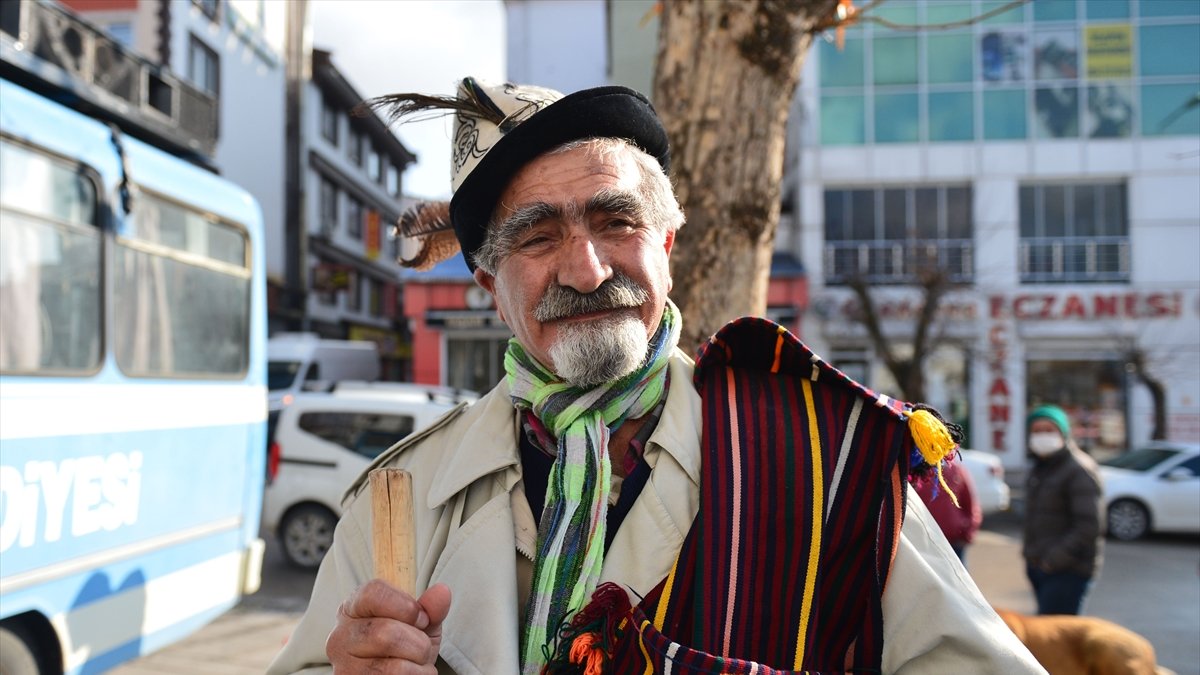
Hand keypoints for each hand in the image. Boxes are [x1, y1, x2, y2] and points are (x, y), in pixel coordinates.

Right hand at [326, 580, 451, 673]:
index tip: (421, 619)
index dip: (406, 606)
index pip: (373, 593)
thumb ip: (430, 608)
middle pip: (385, 633)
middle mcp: (340, 637)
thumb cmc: (403, 647)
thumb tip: (441, 592)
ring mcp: (344, 667)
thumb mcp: (419, 625)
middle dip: (418, 643)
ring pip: (392, 667)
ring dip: (418, 666)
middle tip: (422, 648)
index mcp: (353, 609)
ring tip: (417, 664)